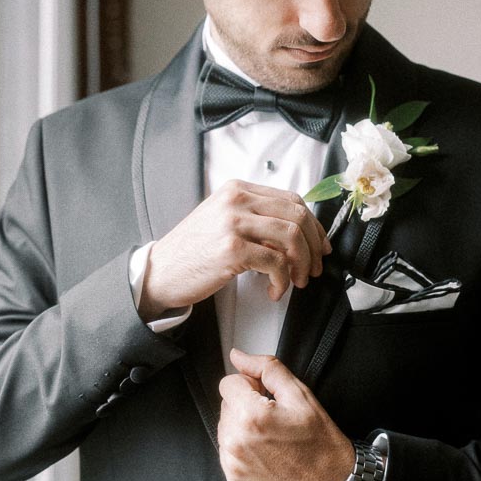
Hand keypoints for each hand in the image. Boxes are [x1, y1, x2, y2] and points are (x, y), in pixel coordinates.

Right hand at [139, 180, 331, 317]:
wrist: (161, 272)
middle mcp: (237, 199)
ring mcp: (234, 222)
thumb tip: (298, 234)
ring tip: (296, 282)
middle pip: (298, 216)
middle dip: (313, 247)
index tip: (320, 247)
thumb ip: (256, 219)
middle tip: (314, 270)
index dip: (314, 226)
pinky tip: (274, 291)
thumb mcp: (223, 220)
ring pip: (292, 237)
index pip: (292, 200)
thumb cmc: (193, 252)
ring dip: (302, 265)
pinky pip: (276, 262)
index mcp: (238, 189)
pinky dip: (282, 281)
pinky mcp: (232, 248)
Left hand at [217, 348, 354, 480]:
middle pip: (226, 405)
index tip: (266, 396)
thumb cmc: (321, 443)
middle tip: (274, 418)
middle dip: (246, 405)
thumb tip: (239, 357)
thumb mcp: (300, 395)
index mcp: (252, 417)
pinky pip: (228, 451)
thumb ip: (266, 369)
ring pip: (225, 428)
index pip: (228, 383)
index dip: (250, 385)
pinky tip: (266, 452)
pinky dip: (243, 449)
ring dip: (243, 427)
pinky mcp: (234, 479)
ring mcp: (233, 464)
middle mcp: (237, 442)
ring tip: (272, 437)